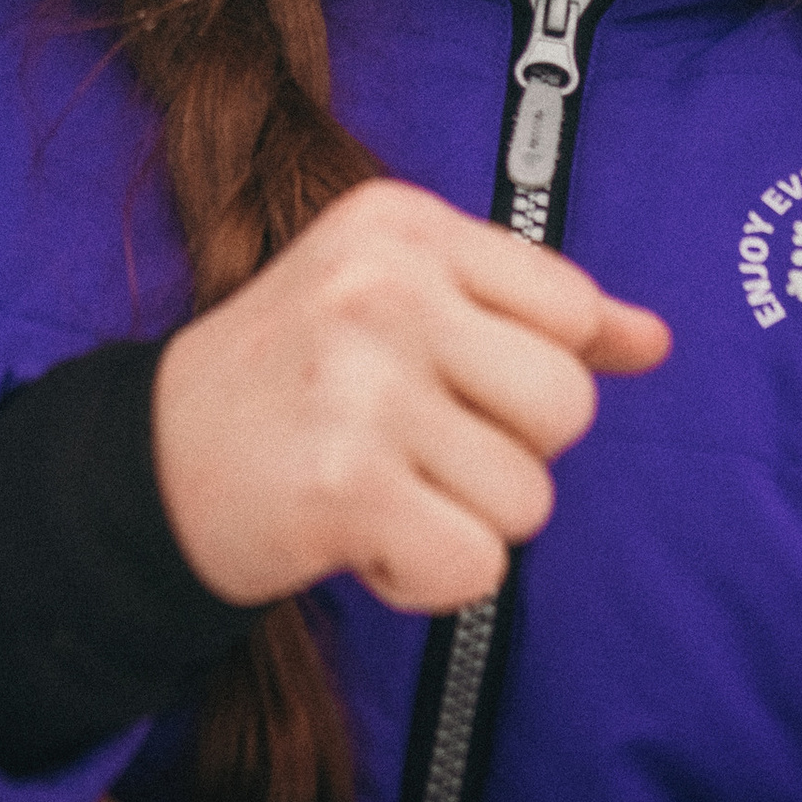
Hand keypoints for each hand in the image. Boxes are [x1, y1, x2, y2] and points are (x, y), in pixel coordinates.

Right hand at [151, 177, 667, 617]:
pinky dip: (426, 576)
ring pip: (529, 499)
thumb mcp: (401, 302)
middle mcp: (381, 289)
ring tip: (377, 485)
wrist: (148, 465)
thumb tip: (653, 340)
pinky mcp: (345, 486)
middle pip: (568, 406)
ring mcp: (360, 385)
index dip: (526, 373)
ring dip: (462, 520)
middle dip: (508, 452)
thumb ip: (528, 313)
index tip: (446, 382)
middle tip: (412, 444)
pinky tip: (357, 534)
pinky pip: (478, 566)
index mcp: (399, 225)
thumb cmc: (294, 382)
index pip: (569, 308)